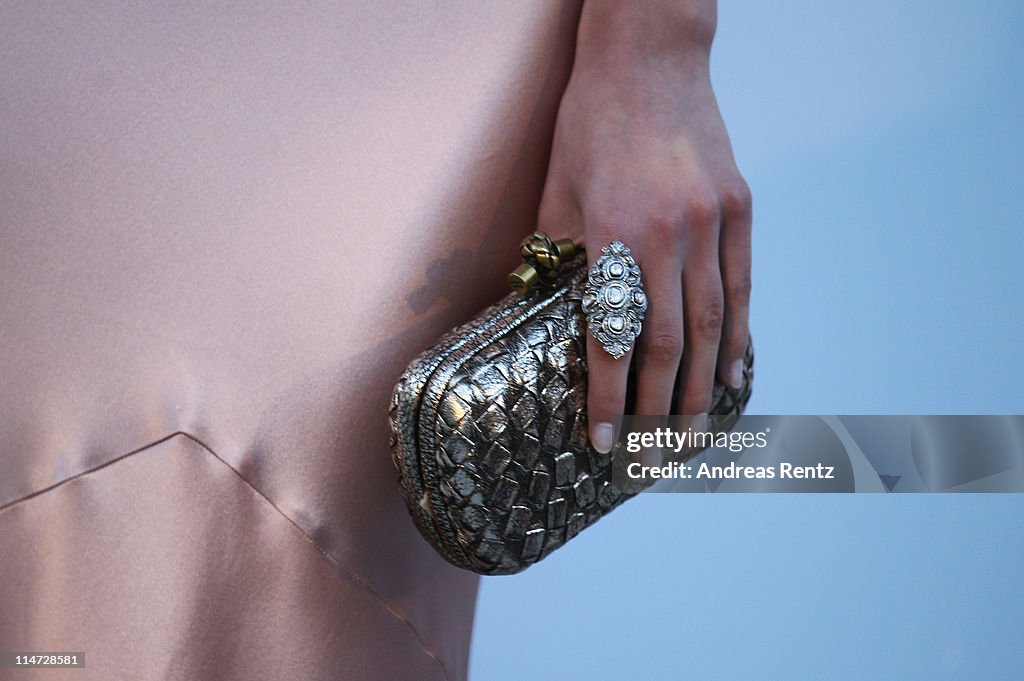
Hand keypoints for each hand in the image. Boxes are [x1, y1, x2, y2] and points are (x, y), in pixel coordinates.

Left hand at [537, 0, 750, 452]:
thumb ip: (561, 259)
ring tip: (692, 435)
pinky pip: (740, 288)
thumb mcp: (558, 192)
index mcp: (613, 234)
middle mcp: (669, 236)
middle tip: (651, 457)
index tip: (604, 440)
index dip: (608, 396)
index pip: (612, 337)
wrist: (650, 57)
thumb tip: (554, 318)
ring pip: (710, 326)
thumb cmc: (591, 121)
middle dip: (658, 410)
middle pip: (668, 345)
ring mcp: (712, 223)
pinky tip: (734, 375)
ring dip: (702, 388)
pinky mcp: (738, 210)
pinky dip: (738, 337)